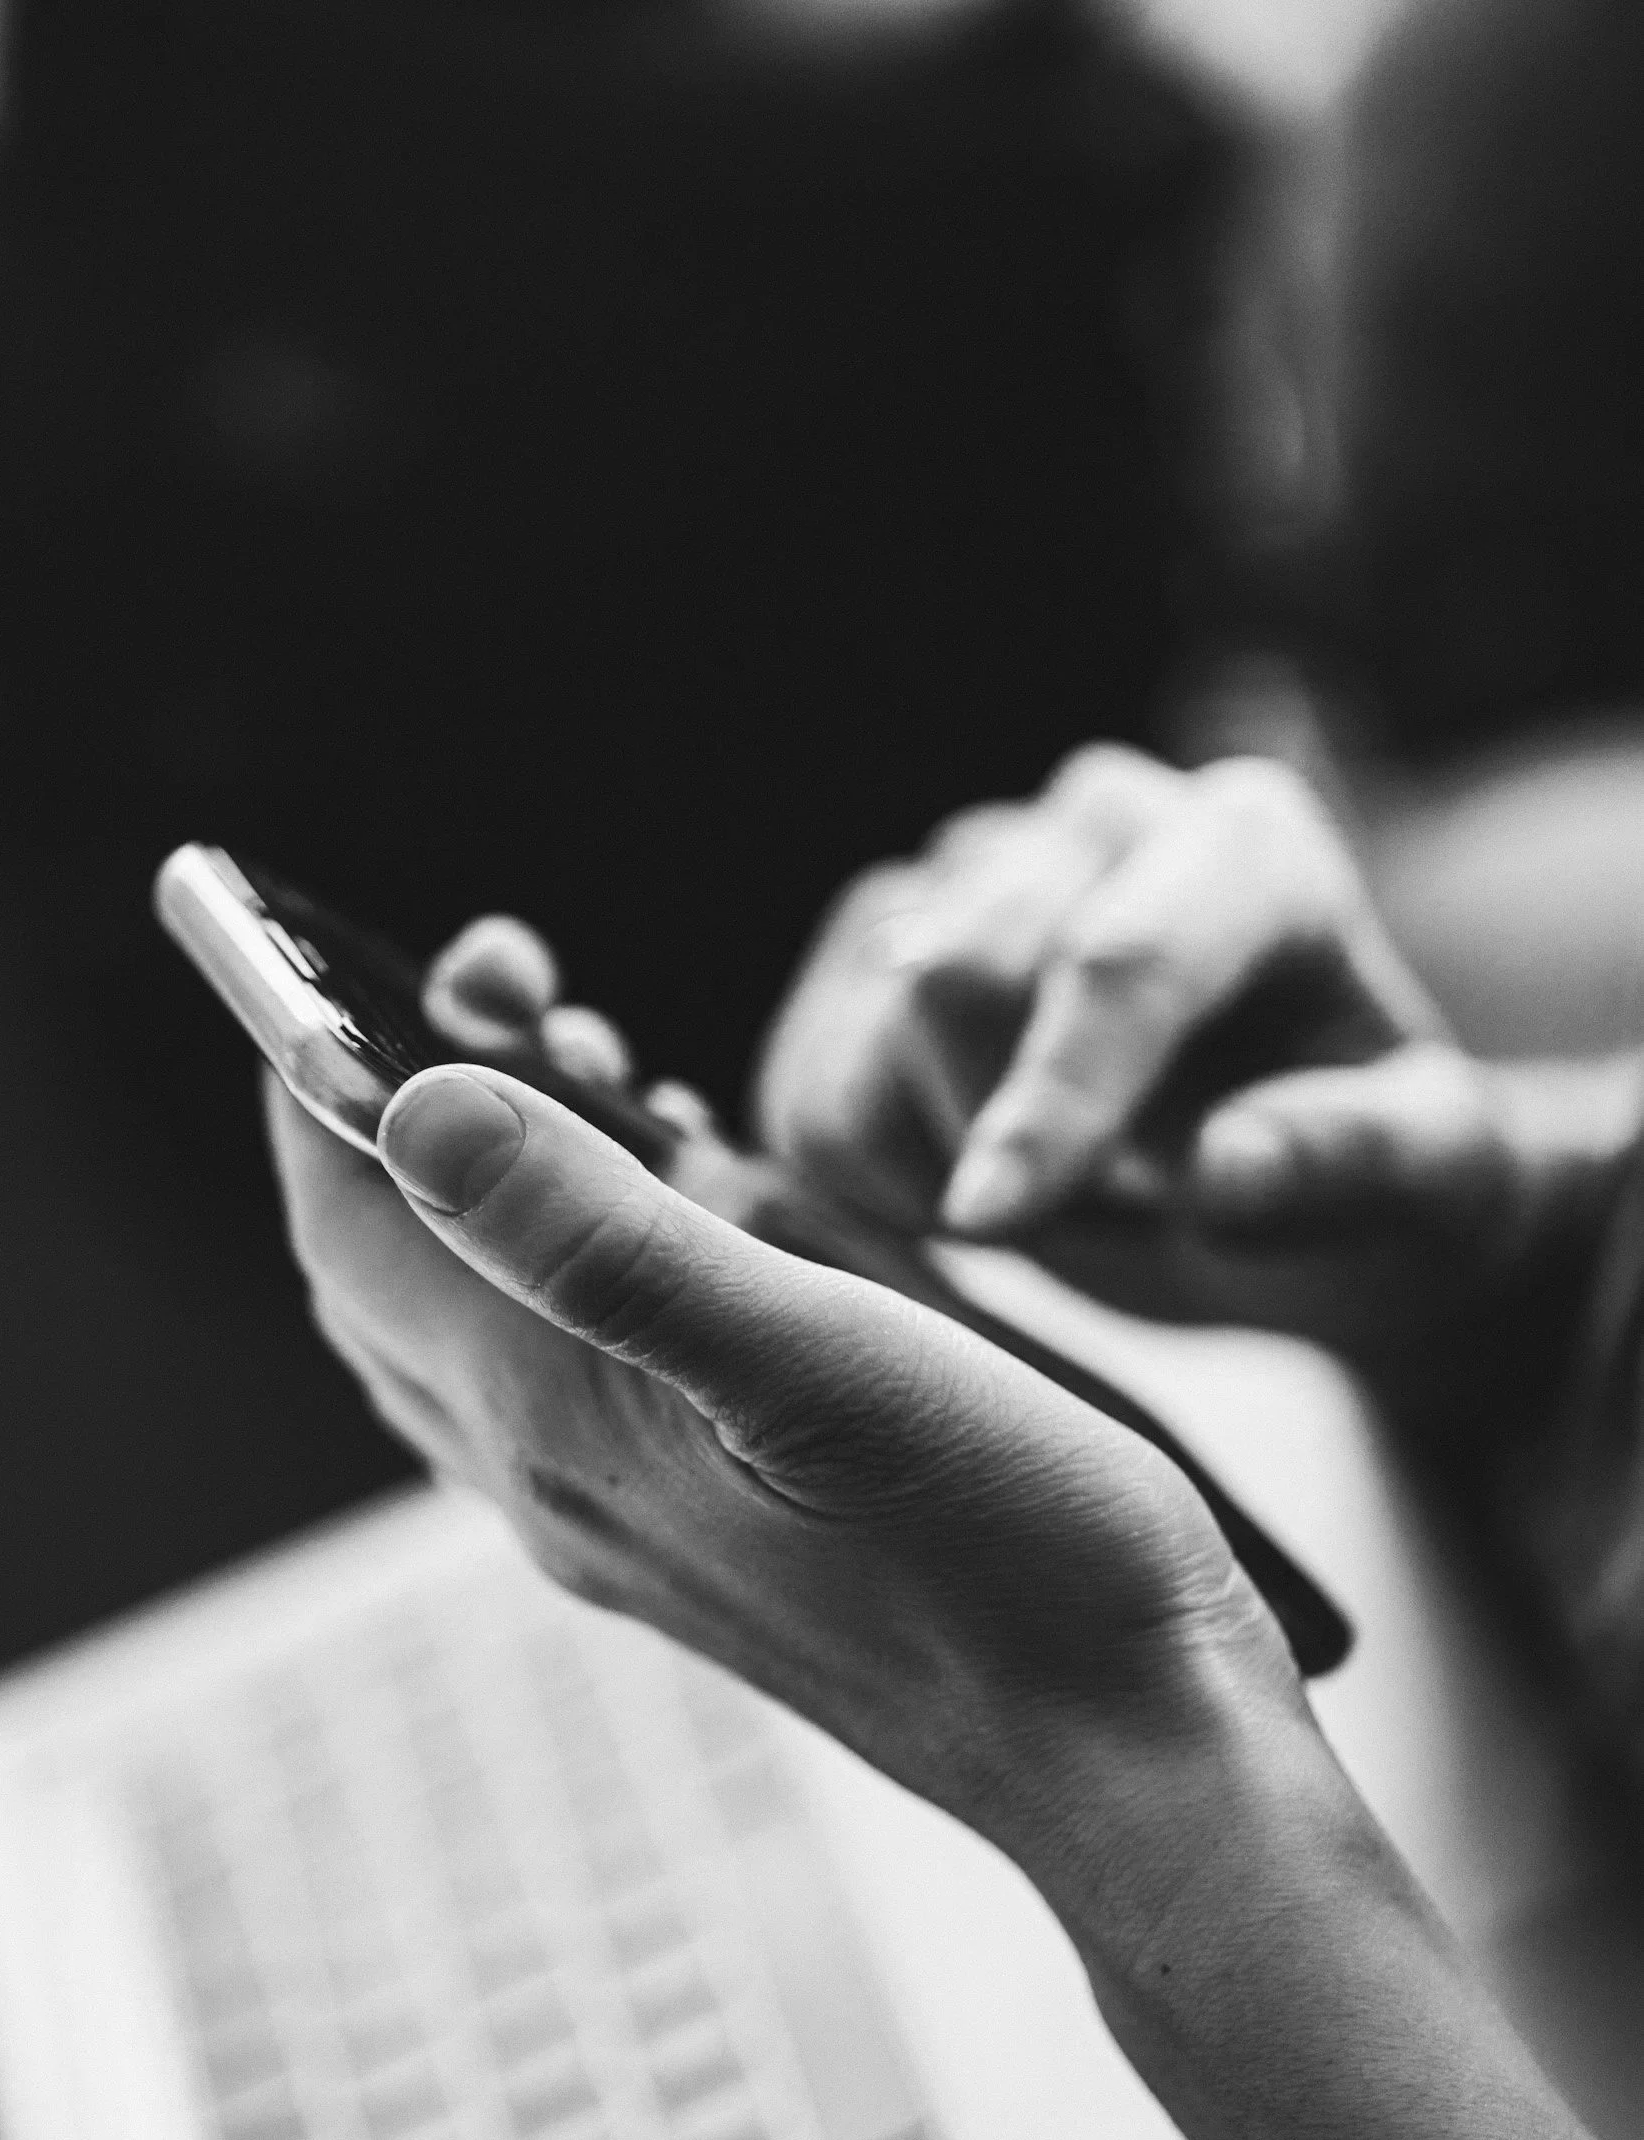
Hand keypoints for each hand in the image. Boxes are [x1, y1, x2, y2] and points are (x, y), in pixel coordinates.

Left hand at [264, 985, 1310, 1953]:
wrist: (1127, 1754)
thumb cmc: (1014, 1556)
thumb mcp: (824, 1359)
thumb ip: (611, 1241)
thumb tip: (418, 1106)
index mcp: (561, 1423)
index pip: (349, 1225)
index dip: (315, 1078)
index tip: (342, 958)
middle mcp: (559, 1484)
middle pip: (387, 1271)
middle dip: (395, 1114)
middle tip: (504, 991)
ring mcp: (626, 1525)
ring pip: (474, 1326)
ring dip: (488, 1186)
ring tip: (593, 1065)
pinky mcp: (704, 1542)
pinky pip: (568, 1379)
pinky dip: (574, 1265)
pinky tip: (687, 1214)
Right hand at [754, 747, 1639, 1418]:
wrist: (1281, 1168)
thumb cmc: (1372, 1166)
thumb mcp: (1432, 1182)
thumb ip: (1352, 1163)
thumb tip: (1225, 1167)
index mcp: (1249, 849)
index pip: (1117, 959)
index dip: (1049, 1098)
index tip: (989, 1225)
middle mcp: (1098, 818)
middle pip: (955, 976)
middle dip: (1001, 1143)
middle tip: (1108, 1219)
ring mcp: (974, 867)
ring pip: (862, 1031)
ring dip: (938, 1167)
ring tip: (1057, 1203)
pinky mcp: (875, 938)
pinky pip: (803, 1086)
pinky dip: (862, 1178)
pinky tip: (966, 1188)